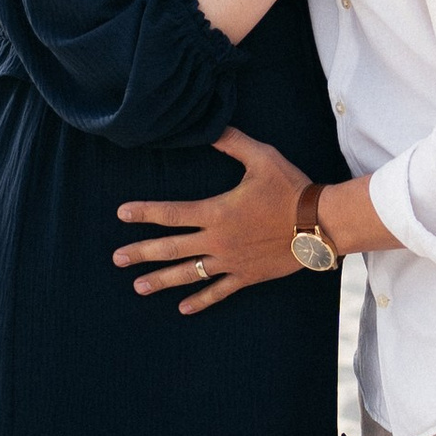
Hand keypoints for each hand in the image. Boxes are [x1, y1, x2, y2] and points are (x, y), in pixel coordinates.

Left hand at [115, 132, 310, 311]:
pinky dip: (200, 300)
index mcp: (217, 213)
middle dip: (141, 253)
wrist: (319, 223)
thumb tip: (209, 127)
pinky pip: (218, 292)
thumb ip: (232, 142)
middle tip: (117, 259)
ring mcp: (231, 262)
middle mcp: (218, 241)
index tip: (121, 213)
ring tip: (138, 286)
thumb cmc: (290, 188)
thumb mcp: (261, 157)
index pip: (171, 214)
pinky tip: (183, 308)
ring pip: (188, 274)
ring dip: (161, 280)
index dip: (144, 213)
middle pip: (171, 249)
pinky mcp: (246, 276)